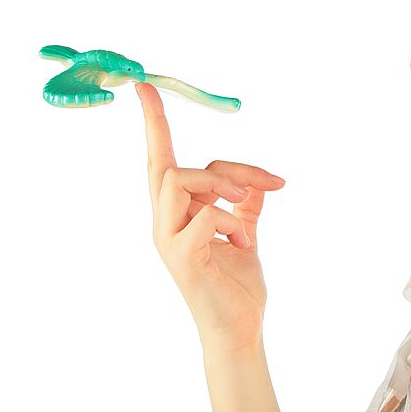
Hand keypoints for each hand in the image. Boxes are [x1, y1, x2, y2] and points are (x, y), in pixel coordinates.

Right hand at [136, 82, 285, 352]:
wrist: (240, 327)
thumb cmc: (236, 283)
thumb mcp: (245, 231)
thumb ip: (245, 203)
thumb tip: (258, 180)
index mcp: (176, 214)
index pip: (159, 160)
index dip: (153, 124)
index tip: (145, 84)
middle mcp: (164, 223)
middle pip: (169, 166)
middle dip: (221, 168)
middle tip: (265, 185)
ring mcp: (168, 241)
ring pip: (179, 180)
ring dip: (223, 188)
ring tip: (247, 217)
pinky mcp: (183, 259)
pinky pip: (202, 216)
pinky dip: (230, 222)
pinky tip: (243, 244)